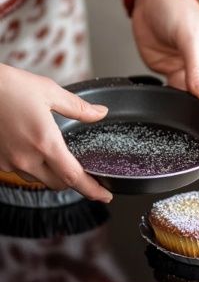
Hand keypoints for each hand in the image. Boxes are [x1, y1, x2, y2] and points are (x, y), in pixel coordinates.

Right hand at [0, 64, 112, 201]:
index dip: (93, 190)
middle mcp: (27, 158)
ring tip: (59, 157)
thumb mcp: (49, 91)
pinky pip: (23, 172)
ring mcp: (9, 162)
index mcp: (44, 143)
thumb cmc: (8, 86)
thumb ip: (78, 107)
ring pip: (40, 179)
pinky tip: (36, 151)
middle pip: (59, 183)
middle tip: (86, 173)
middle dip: (75, 181)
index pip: (74, 177)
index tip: (106, 196)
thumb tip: (101, 113)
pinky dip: (34, 166)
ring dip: (53, 173)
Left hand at [132, 0, 198, 113]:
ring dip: (188, 104)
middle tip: (192, 111)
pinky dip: (174, 98)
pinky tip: (169, 96)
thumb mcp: (188, 36)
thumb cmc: (174, 6)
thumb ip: (195, 68)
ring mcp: (192, 70)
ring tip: (180, 100)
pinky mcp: (175, 72)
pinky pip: (178, 92)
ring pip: (195, 98)